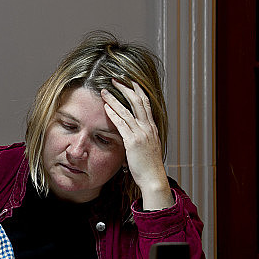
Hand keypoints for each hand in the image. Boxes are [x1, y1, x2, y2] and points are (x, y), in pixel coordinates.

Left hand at [101, 80, 173, 210]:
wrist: (153, 178)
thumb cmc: (148, 166)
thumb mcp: (147, 148)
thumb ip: (141, 139)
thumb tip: (132, 136)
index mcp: (152, 128)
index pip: (145, 104)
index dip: (137, 91)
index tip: (130, 82)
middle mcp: (148, 128)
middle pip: (138, 101)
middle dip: (126, 88)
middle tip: (116, 79)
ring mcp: (141, 134)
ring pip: (127, 111)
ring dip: (115, 99)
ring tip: (105, 91)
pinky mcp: (133, 142)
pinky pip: (122, 125)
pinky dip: (114, 114)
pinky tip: (106, 107)